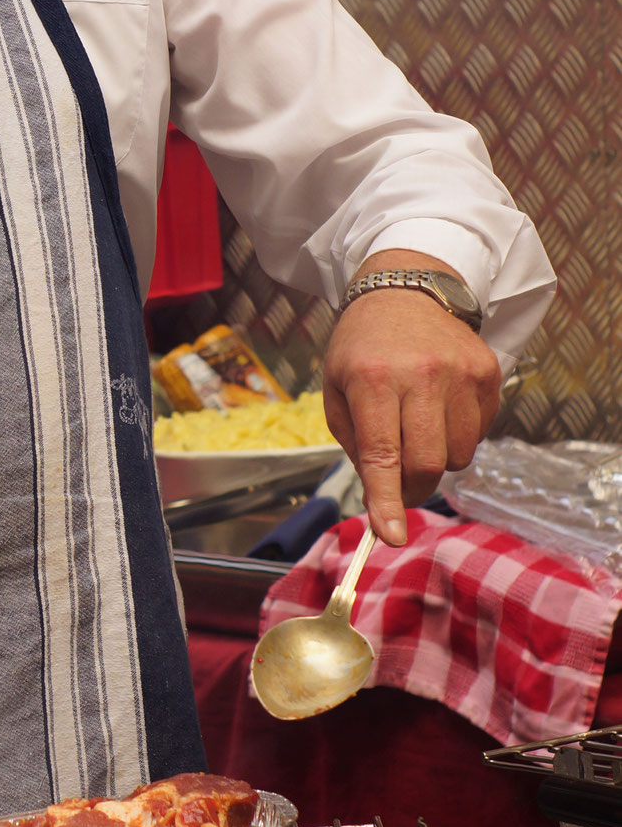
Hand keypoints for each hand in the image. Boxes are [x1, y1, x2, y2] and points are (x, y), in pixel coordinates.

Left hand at [321, 252, 500, 547]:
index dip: (387, 502)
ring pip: (457, 455)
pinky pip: (479, 433)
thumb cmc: (363, 347)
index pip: (383, 455)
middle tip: (398, 482)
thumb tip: (381, 498)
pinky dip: (458, 434)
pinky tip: (439, 405)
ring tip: (417, 424)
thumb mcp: (337, 388)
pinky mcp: (489, 374)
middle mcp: (421, 375)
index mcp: (373, 379)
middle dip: (411, 487)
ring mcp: (461, 374)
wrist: (407, 290)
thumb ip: (355, 444)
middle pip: (427, 464)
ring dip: (436, 458)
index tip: (391, 536)